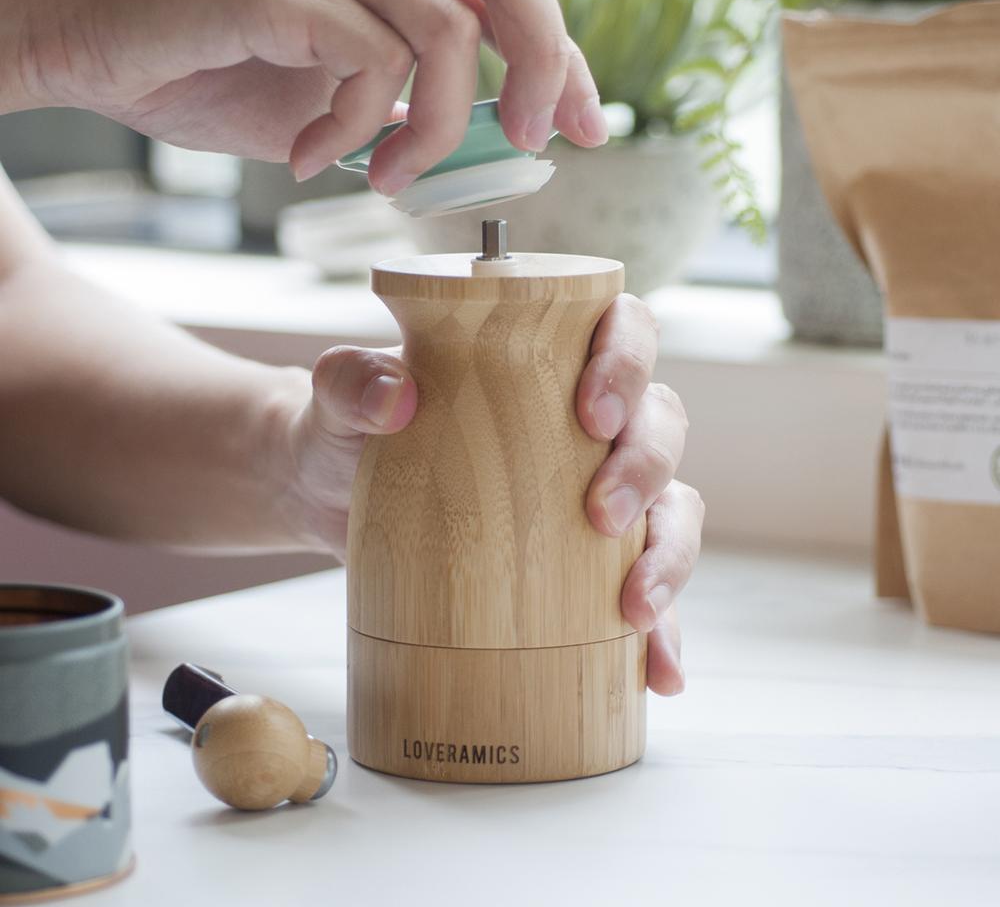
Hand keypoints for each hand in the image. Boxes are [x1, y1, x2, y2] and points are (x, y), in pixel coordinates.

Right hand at [3, 0, 606, 191]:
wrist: (83, 39)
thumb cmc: (200, 66)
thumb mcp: (323, 103)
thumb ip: (392, 113)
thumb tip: (457, 151)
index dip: (561, 53)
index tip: (582, 126)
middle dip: (544, 60)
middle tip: (534, 140)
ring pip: (446, 28)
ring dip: (437, 127)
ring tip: (388, 179)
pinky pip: (365, 60)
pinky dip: (356, 128)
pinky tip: (310, 158)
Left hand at [282, 294, 703, 696]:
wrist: (330, 499)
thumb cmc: (350, 428)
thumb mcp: (340, 397)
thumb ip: (352, 380)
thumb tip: (396, 398)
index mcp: (547, 357)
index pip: (623, 330)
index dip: (627, 364)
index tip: (592, 414)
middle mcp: (587, 422)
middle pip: (660, 424)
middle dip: (647, 468)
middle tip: (601, 516)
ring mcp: (592, 490)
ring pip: (671, 507)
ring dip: (670, 555)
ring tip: (635, 610)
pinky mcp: (584, 561)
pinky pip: (644, 589)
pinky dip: (660, 632)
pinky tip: (657, 671)